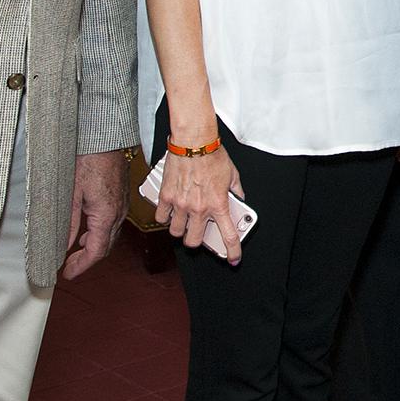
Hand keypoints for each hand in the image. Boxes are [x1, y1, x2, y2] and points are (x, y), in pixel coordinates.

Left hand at [62, 149, 128, 279]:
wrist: (105, 140)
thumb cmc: (88, 160)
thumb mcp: (71, 194)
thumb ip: (68, 223)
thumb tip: (63, 245)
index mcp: (106, 215)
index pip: (96, 251)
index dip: (82, 266)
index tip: (68, 274)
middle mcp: (118, 213)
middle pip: (105, 247)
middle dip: (87, 260)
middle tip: (69, 267)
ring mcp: (121, 206)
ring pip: (110, 236)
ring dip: (93, 247)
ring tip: (74, 252)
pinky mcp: (120, 199)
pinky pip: (112, 224)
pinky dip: (99, 234)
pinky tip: (86, 232)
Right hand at [158, 140, 246, 264]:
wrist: (193, 142)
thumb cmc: (213, 155)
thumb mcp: (232, 175)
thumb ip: (235, 191)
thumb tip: (238, 199)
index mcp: (218, 204)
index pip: (228, 235)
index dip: (232, 251)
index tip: (233, 258)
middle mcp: (199, 208)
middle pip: (193, 241)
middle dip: (196, 241)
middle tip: (197, 233)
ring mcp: (181, 204)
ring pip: (175, 232)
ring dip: (179, 230)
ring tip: (183, 221)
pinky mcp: (166, 196)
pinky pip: (161, 217)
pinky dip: (164, 217)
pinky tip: (169, 212)